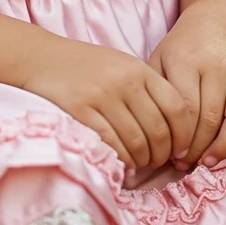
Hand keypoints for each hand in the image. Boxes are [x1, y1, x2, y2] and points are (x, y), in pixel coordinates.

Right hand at [17, 35, 190, 177]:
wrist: (41, 57)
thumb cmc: (85, 66)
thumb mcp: (121, 66)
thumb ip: (146, 90)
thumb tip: (173, 132)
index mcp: (138, 69)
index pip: (176, 107)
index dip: (184, 134)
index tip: (181, 149)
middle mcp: (123, 82)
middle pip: (159, 129)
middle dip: (163, 154)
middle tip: (158, 163)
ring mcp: (101, 96)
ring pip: (136, 141)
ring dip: (142, 161)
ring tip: (140, 165)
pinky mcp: (80, 111)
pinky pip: (111, 144)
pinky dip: (121, 161)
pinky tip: (123, 167)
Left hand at [146, 15, 225, 169]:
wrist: (215, 25)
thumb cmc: (182, 50)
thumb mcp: (159, 60)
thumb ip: (156, 92)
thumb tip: (153, 133)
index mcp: (188, 61)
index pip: (187, 109)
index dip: (180, 138)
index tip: (172, 155)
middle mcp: (218, 66)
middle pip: (211, 118)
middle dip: (199, 148)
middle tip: (187, 165)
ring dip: (225, 146)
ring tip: (210, 162)